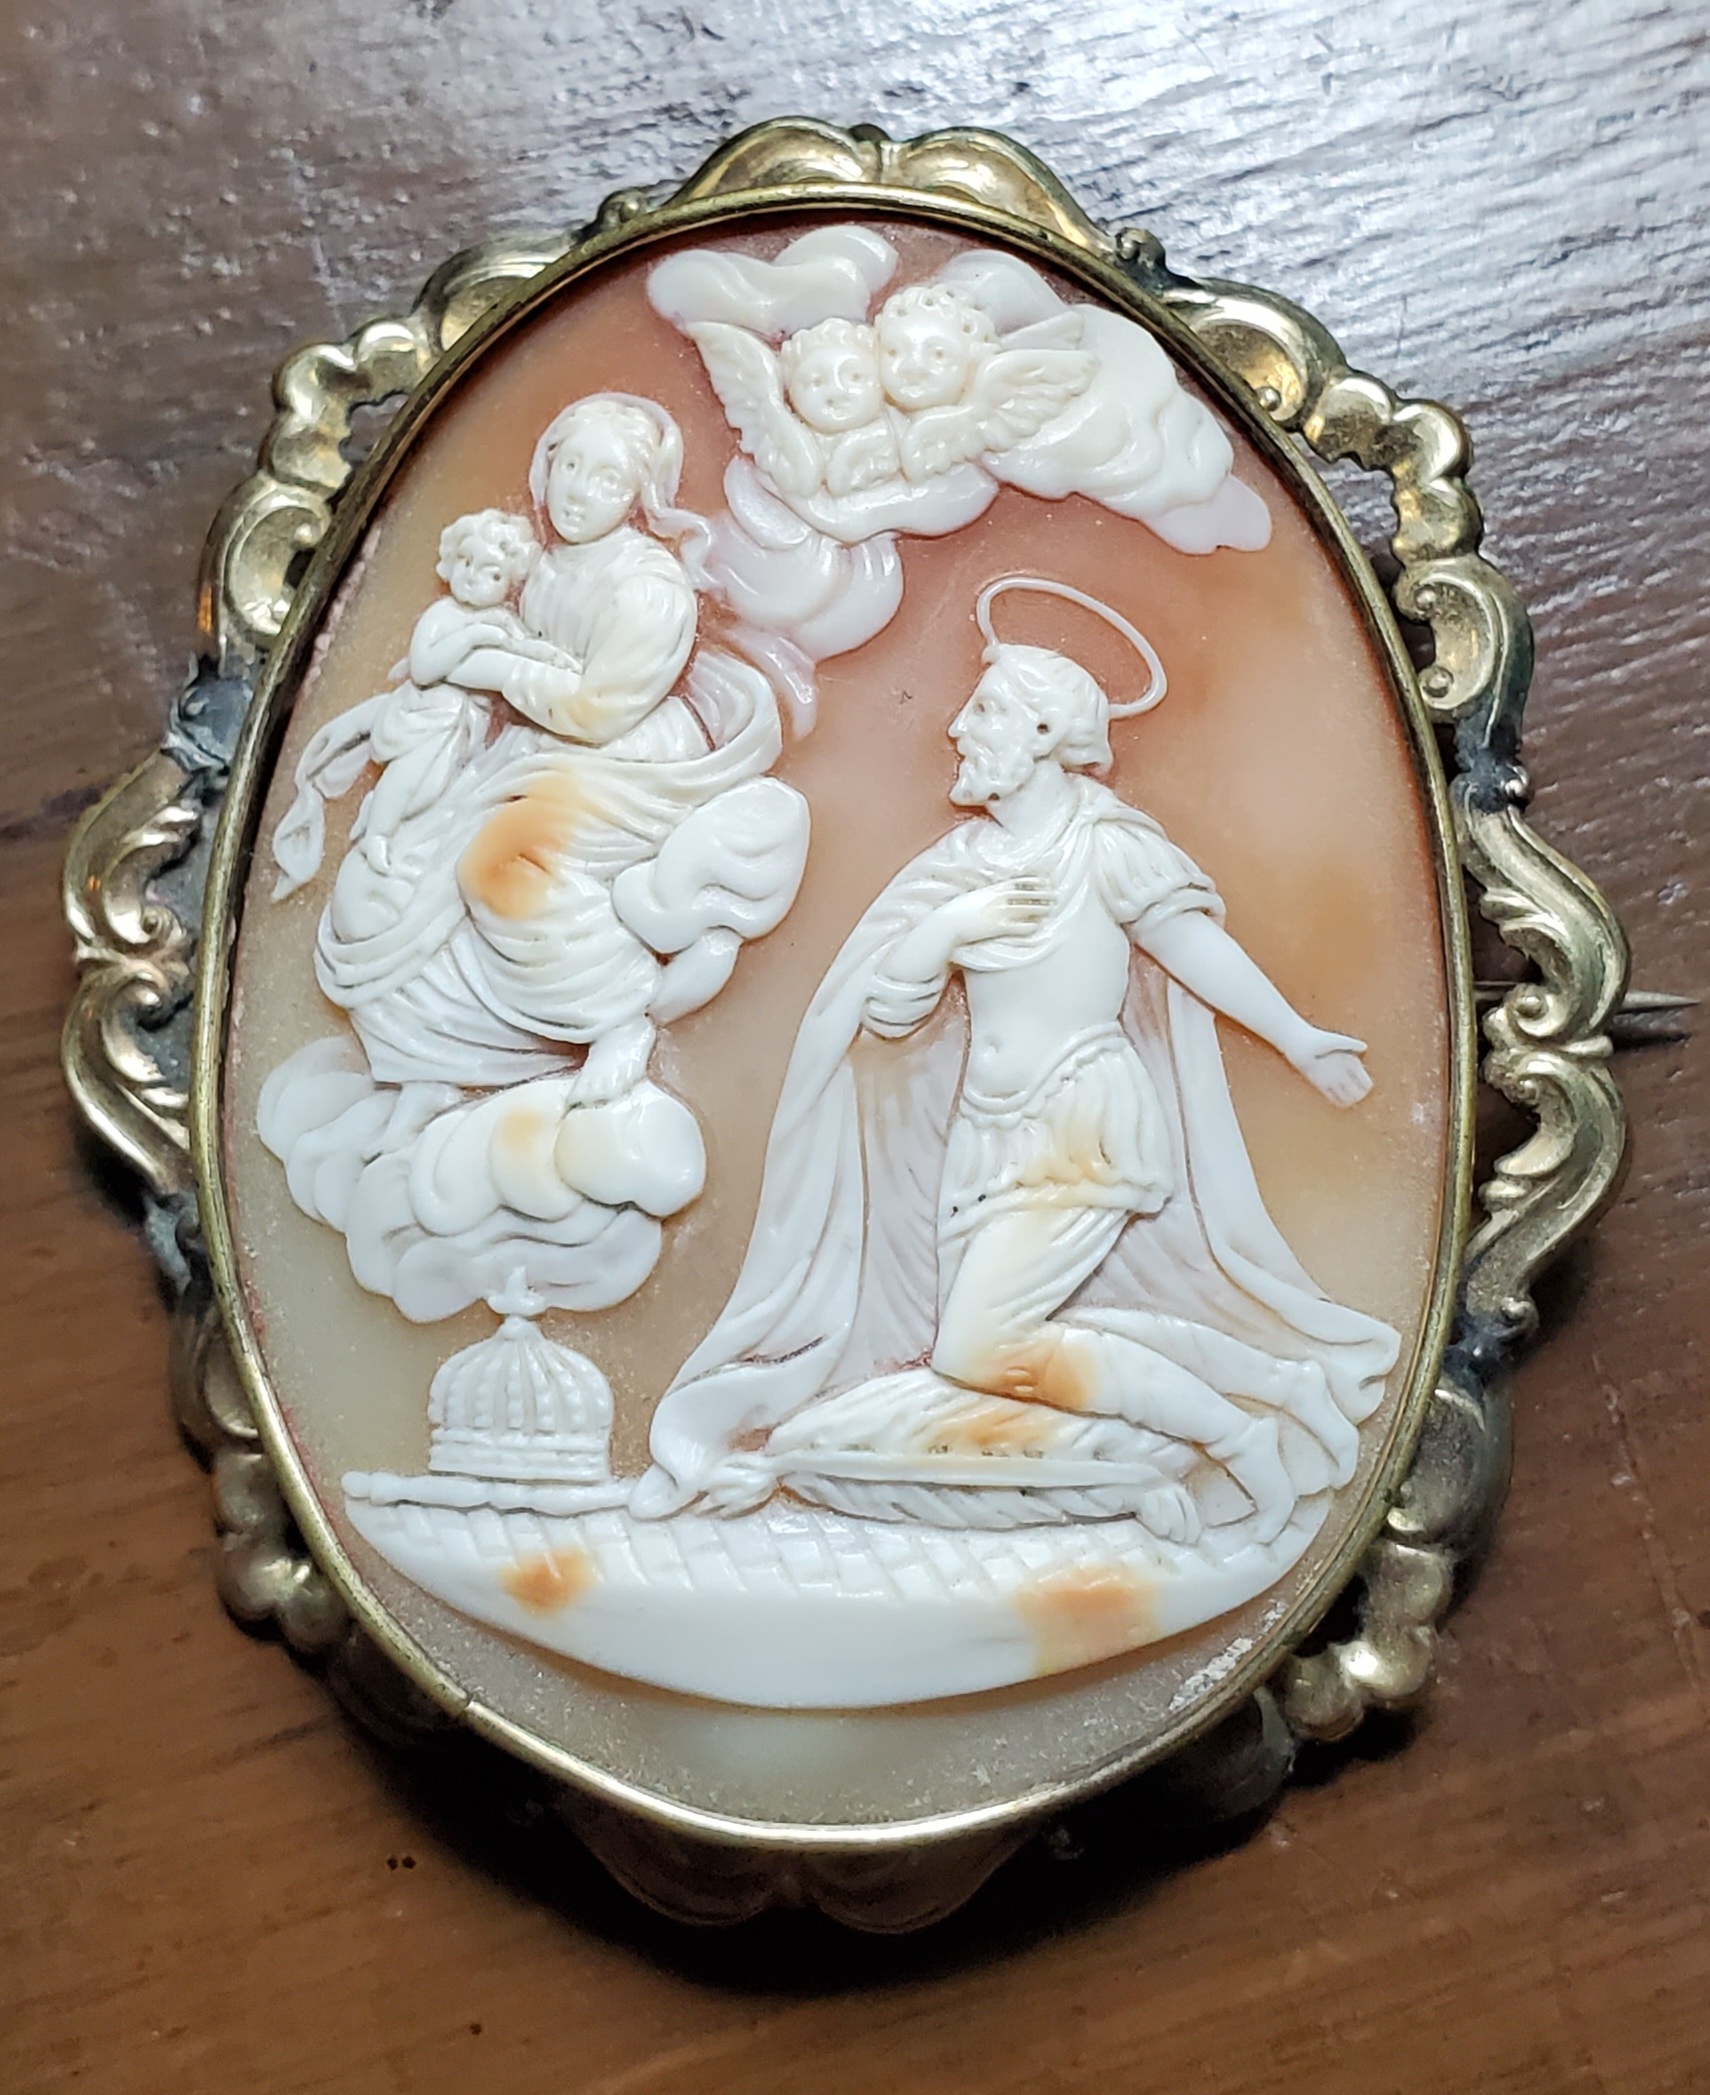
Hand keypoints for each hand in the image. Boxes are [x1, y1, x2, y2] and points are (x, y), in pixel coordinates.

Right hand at [937, 876, 1051, 950]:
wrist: (948, 923)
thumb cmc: (959, 910)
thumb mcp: (976, 896)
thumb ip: (990, 893)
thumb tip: (999, 893)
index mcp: (994, 888)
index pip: (1021, 881)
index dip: (1037, 881)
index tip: (1047, 881)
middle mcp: (999, 898)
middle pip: (1028, 894)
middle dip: (1044, 894)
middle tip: (1055, 896)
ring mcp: (1000, 912)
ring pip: (1027, 908)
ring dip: (1041, 908)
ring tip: (1050, 909)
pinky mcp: (998, 927)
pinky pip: (1019, 926)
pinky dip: (1030, 925)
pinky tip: (1037, 925)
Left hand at [1290, 1027, 1371, 1106]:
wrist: (1298, 1044)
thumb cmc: (1317, 1039)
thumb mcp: (1334, 1041)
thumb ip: (1349, 1044)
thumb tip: (1364, 1047)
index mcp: (1351, 1063)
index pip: (1365, 1081)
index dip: (1366, 1085)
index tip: (1362, 1086)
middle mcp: (1343, 1073)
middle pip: (1357, 1092)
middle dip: (1358, 1095)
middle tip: (1354, 1095)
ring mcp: (1333, 1079)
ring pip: (1346, 1096)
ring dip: (1349, 1100)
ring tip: (1347, 1099)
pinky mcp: (1321, 1084)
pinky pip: (1332, 1098)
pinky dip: (1338, 1101)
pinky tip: (1338, 1100)